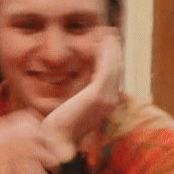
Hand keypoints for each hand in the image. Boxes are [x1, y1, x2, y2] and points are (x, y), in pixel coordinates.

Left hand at [42, 27, 122, 144]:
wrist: (56, 141)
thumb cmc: (59, 127)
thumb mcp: (72, 108)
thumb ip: (79, 97)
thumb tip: (78, 89)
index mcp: (104, 104)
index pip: (112, 77)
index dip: (112, 59)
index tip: (108, 44)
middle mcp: (109, 101)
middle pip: (117, 70)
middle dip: (115, 50)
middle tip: (111, 32)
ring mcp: (105, 98)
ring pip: (114, 67)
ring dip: (112, 48)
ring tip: (109, 32)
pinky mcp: (97, 94)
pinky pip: (106, 69)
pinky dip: (107, 53)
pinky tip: (105, 41)